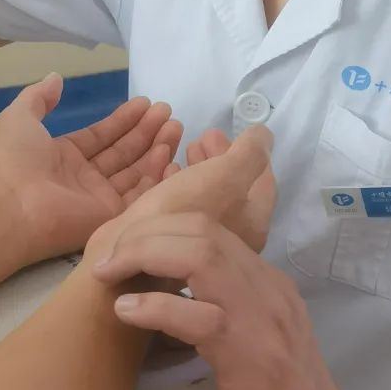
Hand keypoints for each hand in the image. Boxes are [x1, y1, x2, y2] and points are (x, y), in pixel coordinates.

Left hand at [0, 74, 182, 268]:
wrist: (7, 208)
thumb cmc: (11, 161)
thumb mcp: (18, 117)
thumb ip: (39, 97)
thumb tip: (56, 77)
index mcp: (62, 156)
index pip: (101, 136)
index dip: (123, 119)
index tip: (145, 103)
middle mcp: (83, 178)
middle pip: (122, 152)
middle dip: (146, 131)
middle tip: (167, 111)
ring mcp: (98, 199)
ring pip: (135, 171)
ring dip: (156, 147)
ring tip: (175, 125)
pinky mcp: (111, 218)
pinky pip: (139, 195)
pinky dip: (156, 176)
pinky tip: (169, 151)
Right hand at [83, 122, 274, 268]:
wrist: (126, 256)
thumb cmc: (181, 216)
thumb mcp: (225, 178)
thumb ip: (250, 155)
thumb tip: (264, 136)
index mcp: (251, 225)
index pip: (263, 182)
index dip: (249, 152)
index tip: (226, 133)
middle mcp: (232, 236)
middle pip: (234, 188)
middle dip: (221, 159)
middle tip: (203, 138)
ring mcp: (201, 242)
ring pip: (207, 196)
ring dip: (199, 169)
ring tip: (187, 148)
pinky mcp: (171, 242)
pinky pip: (181, 206)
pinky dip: (176, 182)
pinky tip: (166, 168)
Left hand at [90, 210, 371, 389]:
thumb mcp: (258, 344)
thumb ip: (226, 311)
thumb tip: (169, 294)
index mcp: (269, 284)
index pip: (210, 227)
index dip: (159, 228)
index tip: (122, 250)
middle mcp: (268, 290)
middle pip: (200, 229)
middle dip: (143, 234)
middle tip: (105, 259)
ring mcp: (262, 320)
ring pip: (198, 255)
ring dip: (143, 255)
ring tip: (108, 273)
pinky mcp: (249, 358)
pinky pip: (197, 314)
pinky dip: (154, 306)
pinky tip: (125, 311)